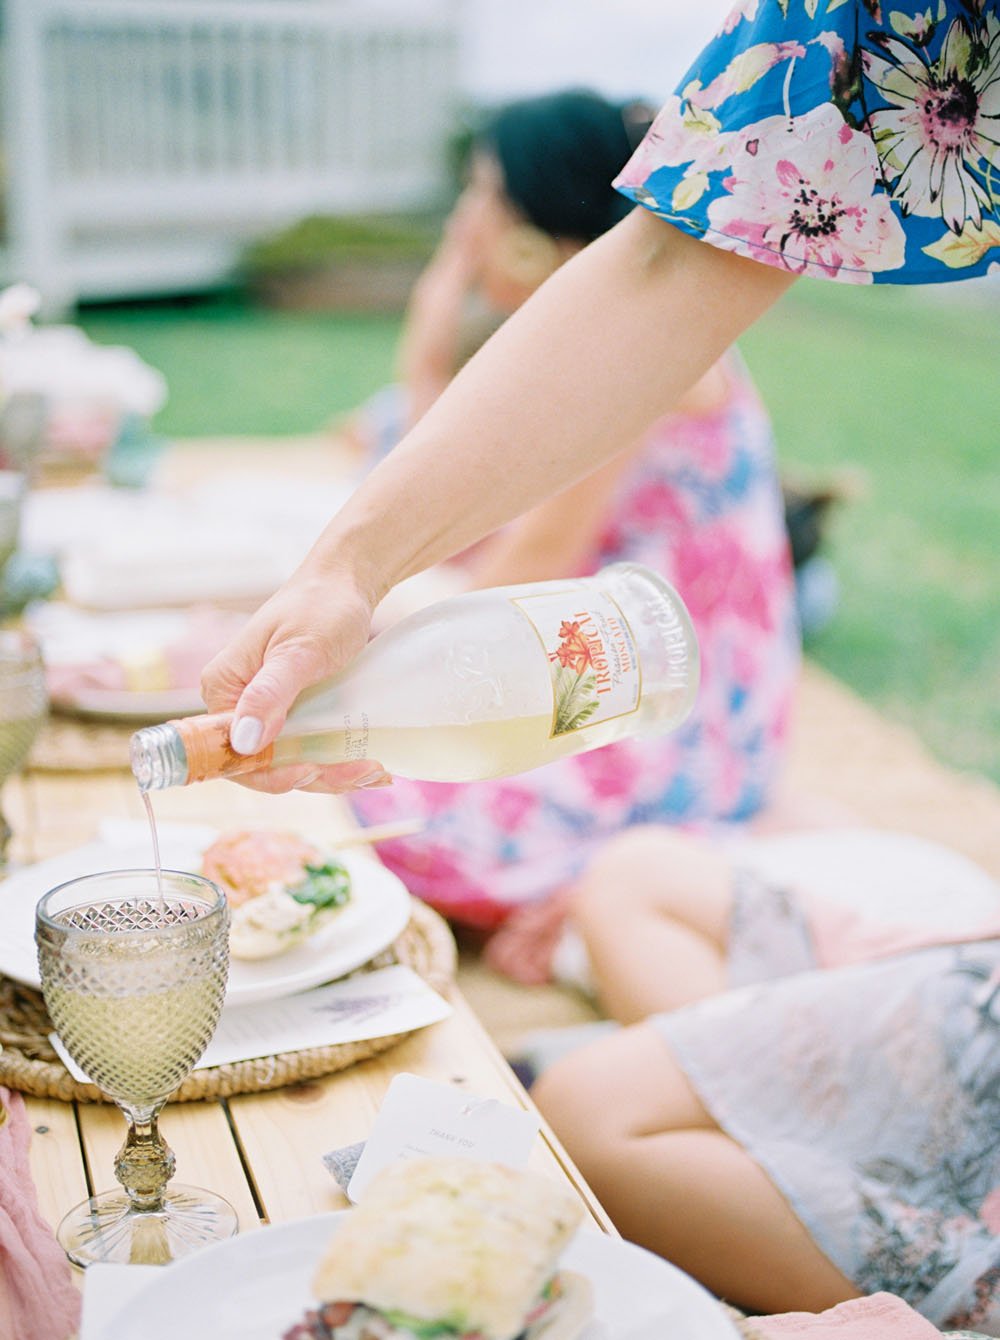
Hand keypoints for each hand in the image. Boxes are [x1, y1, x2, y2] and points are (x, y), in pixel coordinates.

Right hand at [199, 568, 389, 793]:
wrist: (347, 582)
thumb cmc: (321, 606)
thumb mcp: (300, 651)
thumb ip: (270, 693)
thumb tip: (243, 740)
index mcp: (224, 688)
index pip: (230, 754)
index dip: (268, 773)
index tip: (311, 771)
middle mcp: (238, 704)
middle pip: (266, 764)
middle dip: (314, 776)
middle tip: (365, 770)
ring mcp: (267, 710)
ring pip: (292, 761)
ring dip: (332, 772)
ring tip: (376, 771)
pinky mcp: (293, 711)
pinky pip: (308, 747)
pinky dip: (337, 760)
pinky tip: (371, 765)